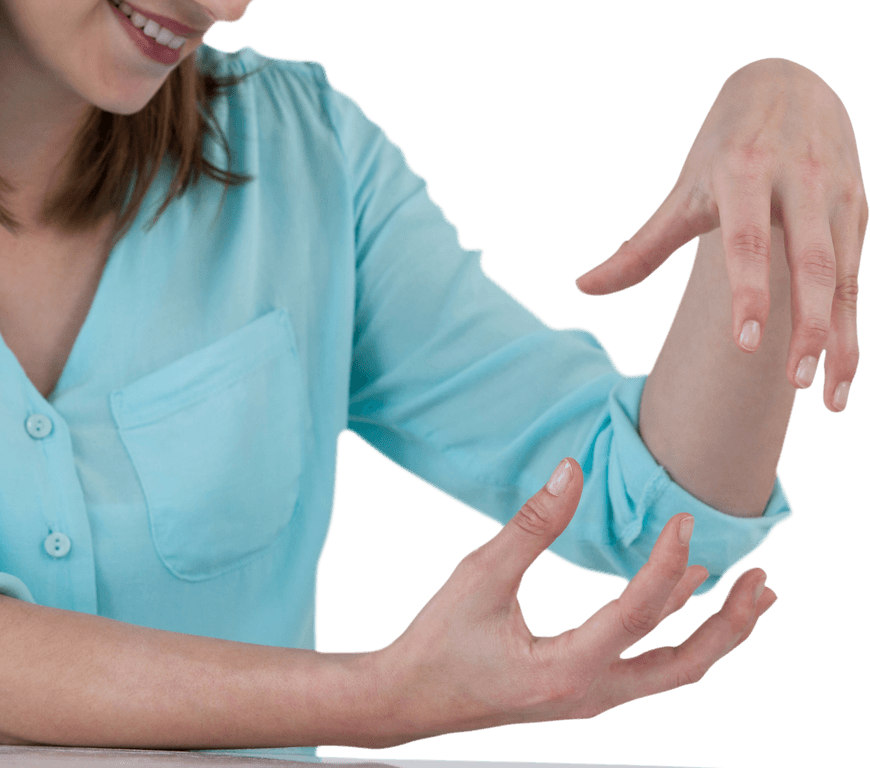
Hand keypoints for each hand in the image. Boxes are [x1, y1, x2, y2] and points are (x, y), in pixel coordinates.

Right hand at [366, 458, 776, 747]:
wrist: (410, 697)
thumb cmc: (437, 640)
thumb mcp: (480, 576)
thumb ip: (532, 524)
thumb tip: (571, 471)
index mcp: (565, 670)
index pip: (637, 613)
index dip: (667, 562)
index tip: (684, 518)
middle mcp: (590, 695)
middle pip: (684, 665)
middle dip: (730, 624)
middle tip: (762, 581)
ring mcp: (590, 700)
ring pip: (673, 672)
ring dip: (714, 634)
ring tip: (749, 595)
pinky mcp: (583, 692)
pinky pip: (648, 668)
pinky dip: (678, 636)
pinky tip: (686, 602)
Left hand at [575, 58, 866, 410]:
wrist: (789, 82)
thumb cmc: (724, 147)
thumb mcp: (683, 188)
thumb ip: (640, 247)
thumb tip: (581, 288)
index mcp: (743, 173)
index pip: (748, 240)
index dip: (748, 290)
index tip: (746, 342)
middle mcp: (797, 182)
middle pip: (810, 261)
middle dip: (807, 324)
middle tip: (793, 381)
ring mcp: (836, 195)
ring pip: (843, 276)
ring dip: (838, 337)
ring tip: (826, 396)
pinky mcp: (859, 209)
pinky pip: (857, 276)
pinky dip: (850, 325)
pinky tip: (839, 369)